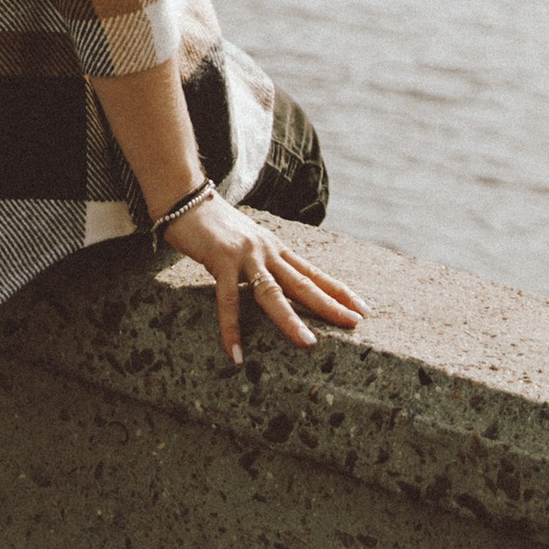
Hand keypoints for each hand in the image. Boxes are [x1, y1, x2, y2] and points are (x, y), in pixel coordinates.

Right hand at [167, 191, 366, 365]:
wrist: (185, 196)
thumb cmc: (212, 223)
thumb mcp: (245, 241)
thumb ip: (259, 261)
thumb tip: (271, 282)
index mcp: (275, 248)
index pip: (314, 273)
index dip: (339, 291)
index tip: (363, 309)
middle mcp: (267, 251)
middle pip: (304, 283)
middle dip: (331, 305)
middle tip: (355, 323)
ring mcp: (245, 255)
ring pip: (274, 293)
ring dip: (291, 319)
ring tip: (309, 343)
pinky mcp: (221, 260)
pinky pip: (229, 300)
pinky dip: (232, 328)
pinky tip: (236, 352)